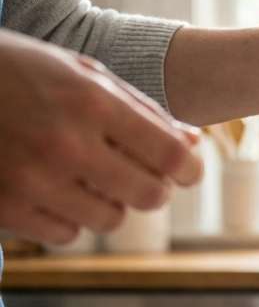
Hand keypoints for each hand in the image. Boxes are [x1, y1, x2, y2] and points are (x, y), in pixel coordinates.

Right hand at [0, 30, 203, 244]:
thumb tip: (193, 142)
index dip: (189, 169)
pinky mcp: (5, 208)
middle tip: (138, 175)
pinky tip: (52, 190)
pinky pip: (67, 234)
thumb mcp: (79, 73)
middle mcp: (66, 144)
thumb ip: (141, 109)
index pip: (171, 154)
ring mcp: (32, 180)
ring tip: (85, 176)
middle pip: (150, 196)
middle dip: (153, 187)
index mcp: (90, 102)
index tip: (186, 171)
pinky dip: (67, 217)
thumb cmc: (17, 73)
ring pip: (111, 219)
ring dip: (108, 202)